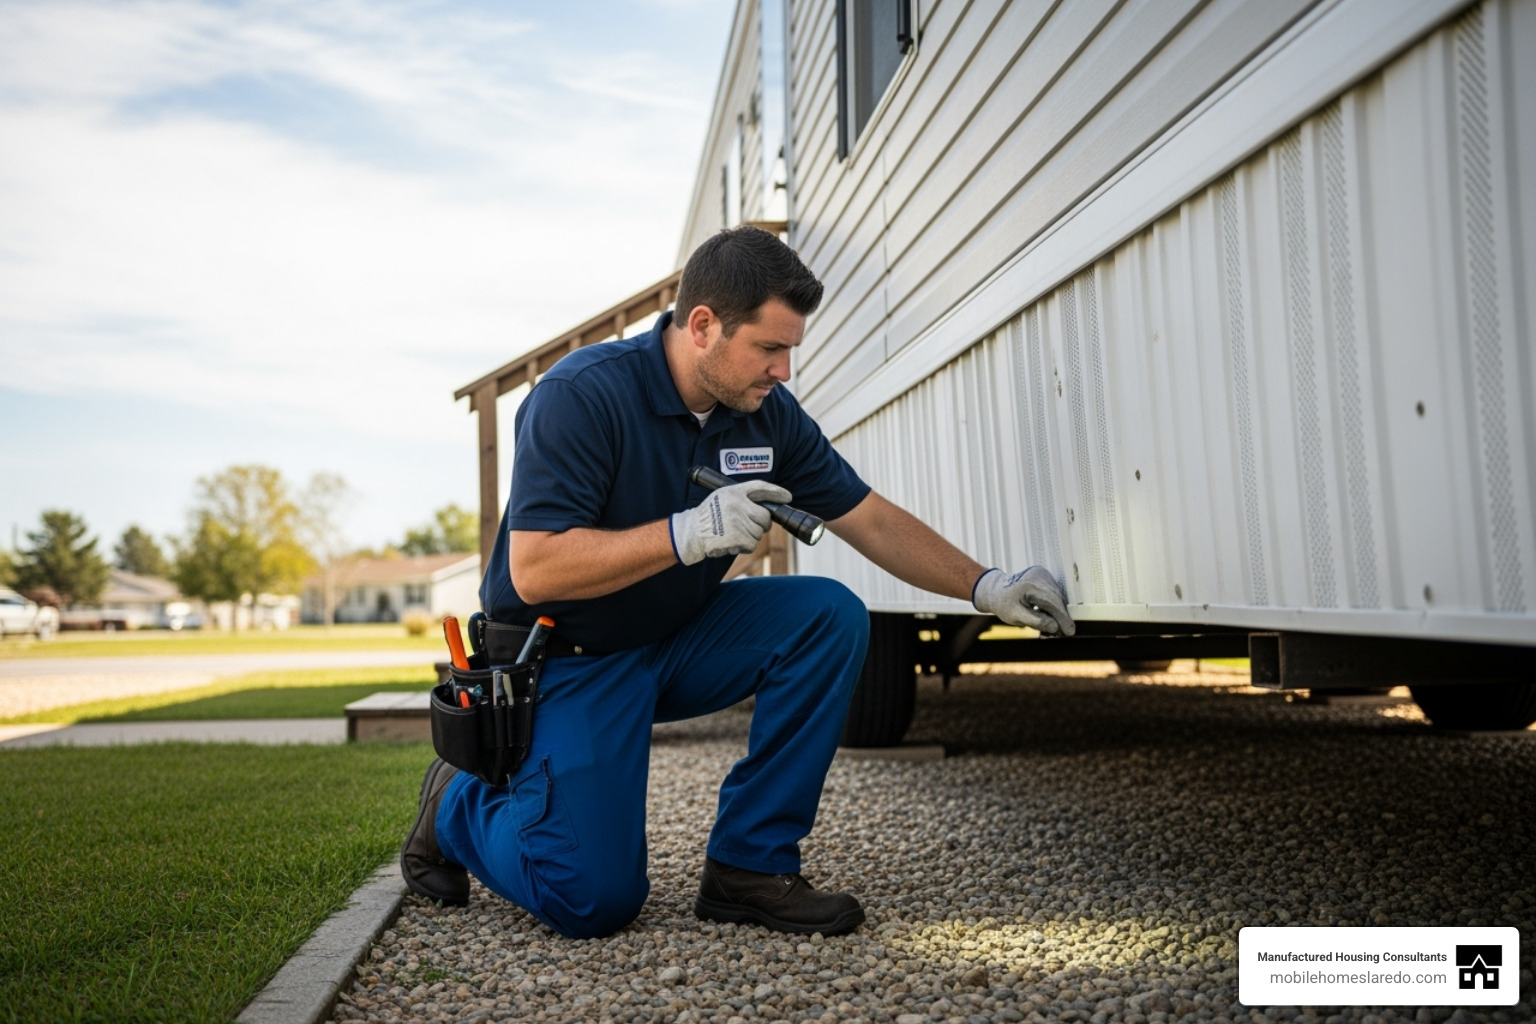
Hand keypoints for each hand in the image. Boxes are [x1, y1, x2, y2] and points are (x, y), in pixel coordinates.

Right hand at [671, 480, 792, 565]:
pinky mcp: (738, 536)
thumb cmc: (708, 516)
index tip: (787, 497)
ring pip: (760, 532)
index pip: (760, 487)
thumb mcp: (722, 497)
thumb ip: (742, 498)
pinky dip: (745, 546)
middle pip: (765, 515)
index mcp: (733, 492)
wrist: (692, 533)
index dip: (776, 491)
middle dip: (761, 523)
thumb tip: (767, 507)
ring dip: (751, 536)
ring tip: (735, 533)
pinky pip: (752, 543)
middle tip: (749, 525)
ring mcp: (738, 520)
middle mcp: (737, 503)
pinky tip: (733, 541)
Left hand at [972, 566, 1075, 635]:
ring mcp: (1043, 574)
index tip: (1069, 631)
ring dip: (1058, 613)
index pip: (1051, 603)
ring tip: (1052, 627)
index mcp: (1029, 584)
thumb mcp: (1015, 616)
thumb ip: (1035, 621)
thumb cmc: (1004, 604)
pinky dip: (1054, 607)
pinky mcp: (1046, 577)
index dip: (1062, 618)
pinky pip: (1054, 595)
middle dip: (1060, 618)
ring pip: (1058, 598)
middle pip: (1057, 600)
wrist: (997, 590)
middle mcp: (1039, 576)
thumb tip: (1055, 626)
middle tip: (1062, 633)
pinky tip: (1049, 617)